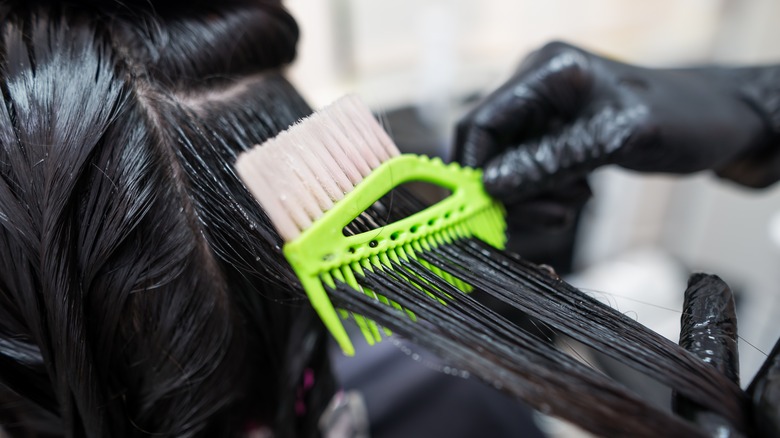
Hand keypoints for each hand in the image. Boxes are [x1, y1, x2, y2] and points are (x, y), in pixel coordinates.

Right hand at [454, 42, 777, 205]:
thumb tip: (491, 186)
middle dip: (509, 190)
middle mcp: (538, 88)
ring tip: (571, 206)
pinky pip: (529, 172)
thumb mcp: (615, 139)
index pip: (482, 121)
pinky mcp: (556, 135)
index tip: (481, 208)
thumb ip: (550, 162)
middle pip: (490, 149)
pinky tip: (576, 197)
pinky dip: (544, 194)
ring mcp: (546, 113)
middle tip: (548, 216)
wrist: (721, 120)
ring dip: (530, 197)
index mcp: (547, 71)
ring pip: (507, 167)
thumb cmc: (683, 116)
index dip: (473, 168)